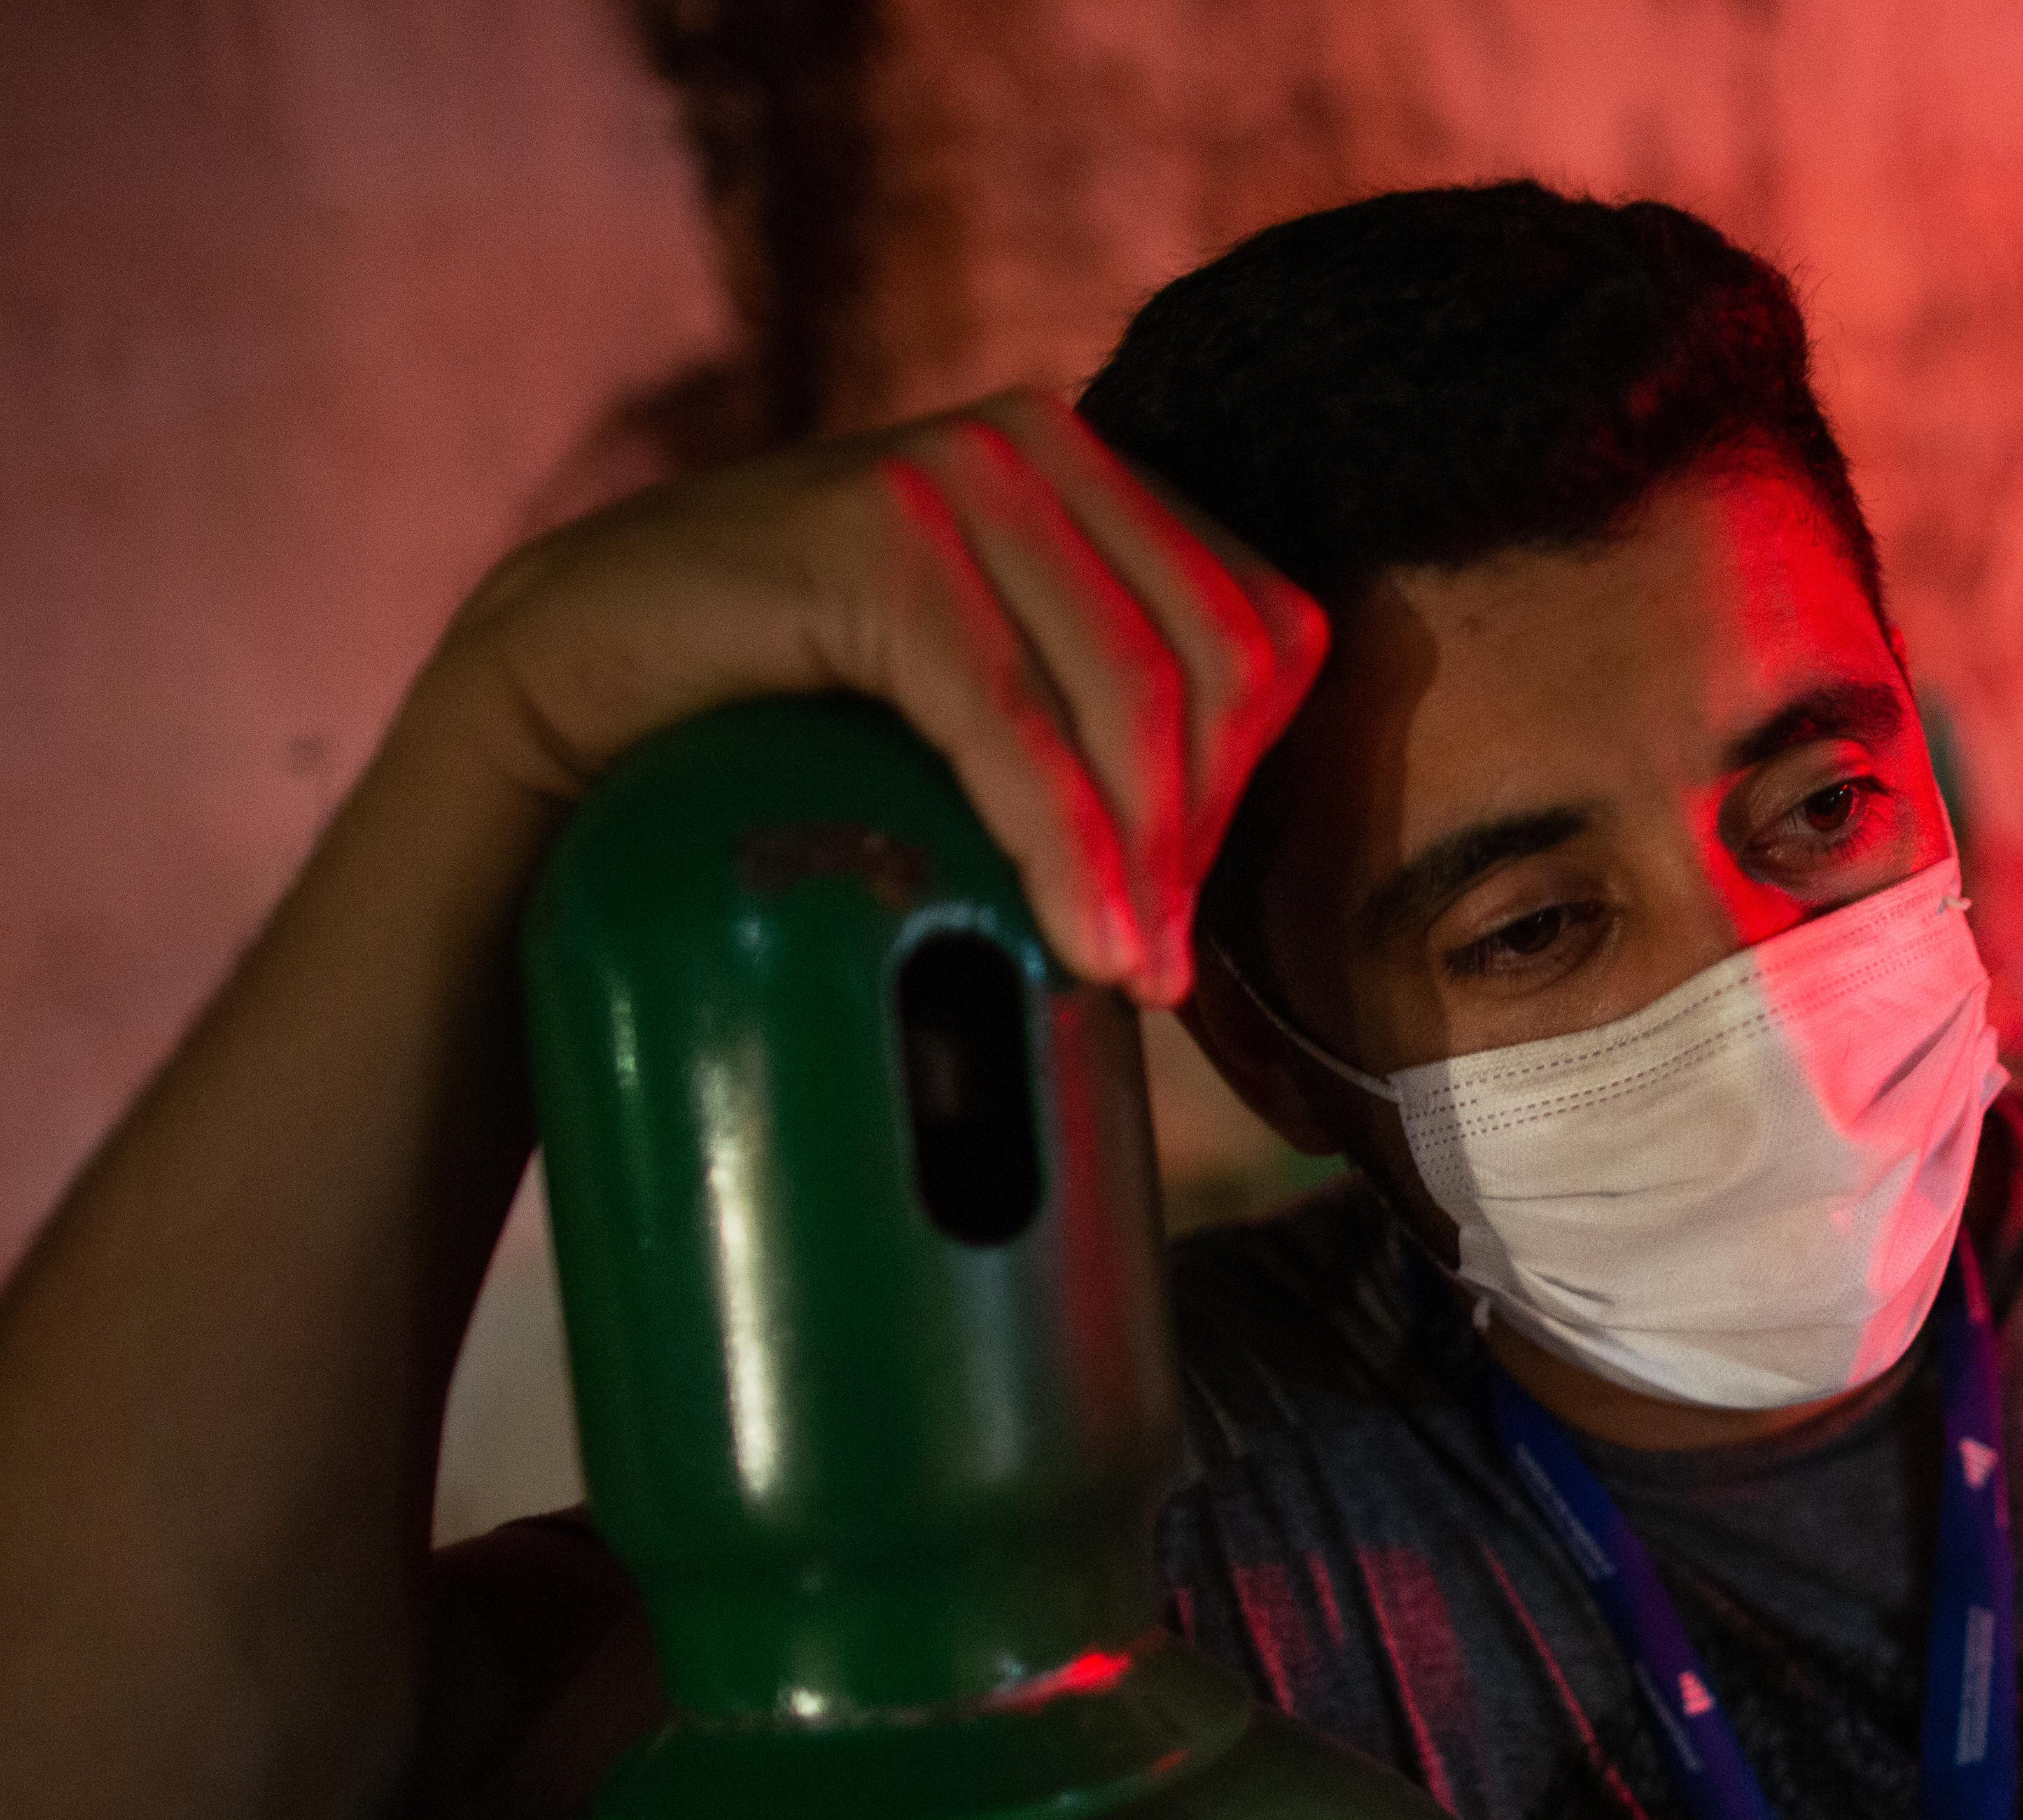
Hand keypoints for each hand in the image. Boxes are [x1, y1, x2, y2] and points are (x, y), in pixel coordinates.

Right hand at [405, 389, 1325, 1004]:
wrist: (566, 687)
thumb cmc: (787, 717)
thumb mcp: (979, 695)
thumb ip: (1096, 710)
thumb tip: (1227, 861)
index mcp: (1089, 473)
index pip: (1263, 632)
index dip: (1251, 782)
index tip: (1194, 913)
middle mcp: (1034, 443)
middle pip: (1214, 666)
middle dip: (1202, 832)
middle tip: (1159, 971)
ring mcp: (950, 471)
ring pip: (1130, 694)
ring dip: (1145, 859)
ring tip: (1129, 980)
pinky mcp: (867, 534)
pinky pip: (1011, 716)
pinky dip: (1062, 842)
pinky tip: (1084, 943)